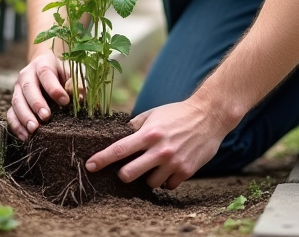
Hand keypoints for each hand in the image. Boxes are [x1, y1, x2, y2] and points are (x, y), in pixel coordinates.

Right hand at [6, 50, 70, 140]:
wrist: (45, 70)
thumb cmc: (61, 74)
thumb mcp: (71, 74)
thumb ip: (77, 85)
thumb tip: (81, 98)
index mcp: (42, 64)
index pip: (45, 73)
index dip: (54, 88)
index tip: (65, 101)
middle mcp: (26, 75)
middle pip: (28, 87)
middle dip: (36, 103)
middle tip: (46, 117)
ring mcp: (18, 89)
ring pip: (17, 101)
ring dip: (25, 116)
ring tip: (34, 129)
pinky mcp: (14, 103)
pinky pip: (11, 114)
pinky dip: (17, 126)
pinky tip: (26, 137)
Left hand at [85, 97, 234, 189]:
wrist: (209, 116)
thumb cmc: (177, 113)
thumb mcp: (153, 114)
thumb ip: (135, 126)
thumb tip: (117, 136)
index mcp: (148, 133)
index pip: (119, 149)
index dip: (102, 159)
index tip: (89, 166)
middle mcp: (160, 150)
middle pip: (129, 173)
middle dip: (123, 175)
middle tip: (125, 171)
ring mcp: (173, 162)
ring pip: (149, 183)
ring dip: (147, 177)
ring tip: (154, 165)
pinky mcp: (186, 171)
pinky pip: (167, 185)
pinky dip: (165, 180)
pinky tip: (168, 169)